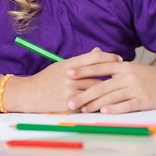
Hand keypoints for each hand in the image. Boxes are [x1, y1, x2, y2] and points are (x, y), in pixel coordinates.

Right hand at [4, 48, 121, 112]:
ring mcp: (69, 90)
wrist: (29, 93)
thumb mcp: (62, 65)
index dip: (109, 57)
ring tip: (120, 90)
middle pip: (98, 74)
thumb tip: (98, 51)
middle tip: (126, 75)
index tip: (119, 59)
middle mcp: (70, 75)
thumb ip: (81, 60)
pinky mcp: (68, 104)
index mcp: (69, 64)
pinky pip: (88, 104)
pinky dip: (98, 104)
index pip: (94, 57)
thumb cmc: (47, 79)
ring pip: (95, 90)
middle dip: (113, 75)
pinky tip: (107, 104)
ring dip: (108, 91)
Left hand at [66, 62, 155, 113]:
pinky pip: (126, 105)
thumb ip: (111, 66)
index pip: (98, 67)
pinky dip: (114, 108)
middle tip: (70, 102)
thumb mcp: (128, 67)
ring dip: (95, 104)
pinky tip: (104, 111)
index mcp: (122, 66)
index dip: (82, 70)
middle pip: (101, 85)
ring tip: (82, 109)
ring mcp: (135, 88)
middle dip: (84, 94)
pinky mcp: (143, 100)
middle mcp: (127, 76)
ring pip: (111, 96)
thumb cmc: (145, 75)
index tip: (67, 73)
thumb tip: (91, 62)